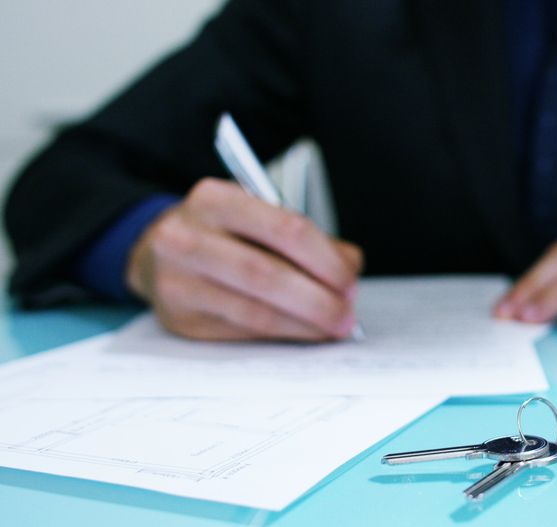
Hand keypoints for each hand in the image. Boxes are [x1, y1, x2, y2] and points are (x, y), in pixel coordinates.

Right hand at [127, 178, 362, 340]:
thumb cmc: (224, 233)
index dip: (326, 259)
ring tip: (333, 326)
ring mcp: (177, 281)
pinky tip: (304, 332)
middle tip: (347, 313)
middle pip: (267, 274)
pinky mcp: (179, 319)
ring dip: (304, 323)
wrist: (158, 252)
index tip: (350, 279)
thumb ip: (308, 238)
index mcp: (214, 199)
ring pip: (255, 311)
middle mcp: (186, 237)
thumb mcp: (259, 217)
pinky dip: (283, 334)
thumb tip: (349, 267)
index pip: (285, 229)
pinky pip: (242, 332)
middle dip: (317, 299)